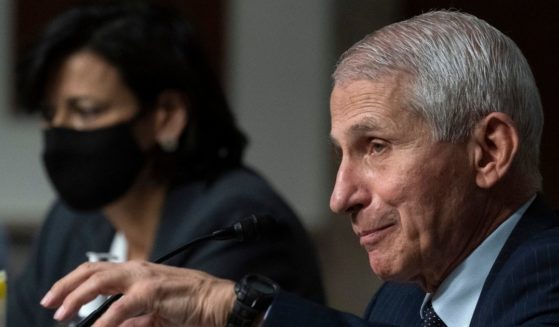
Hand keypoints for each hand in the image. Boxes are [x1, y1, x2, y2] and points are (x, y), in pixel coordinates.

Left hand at [40, 261, 235, 326]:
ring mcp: (145, 278)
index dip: (74, 282)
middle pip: (93, 270)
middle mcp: (138, 270)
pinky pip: (120, 307)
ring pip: (101, 281)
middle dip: (66, 285)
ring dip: (76, 296)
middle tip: (49, 302)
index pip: (98, 271)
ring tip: (61, 312)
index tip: (57, 297)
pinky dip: (103, 320)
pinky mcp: (153, 292)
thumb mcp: (154, 313)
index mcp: (138, 273)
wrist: (217, 302)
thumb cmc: (192, 304)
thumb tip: (110, 325)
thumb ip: (131, 319)